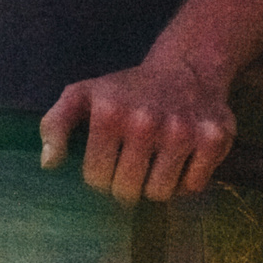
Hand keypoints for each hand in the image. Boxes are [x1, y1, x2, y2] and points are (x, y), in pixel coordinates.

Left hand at [39, 56, 233, 204]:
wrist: (184, 68)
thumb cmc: (126, 90)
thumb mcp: (81, 95)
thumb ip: (55, 124)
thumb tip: (49, 163)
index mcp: (108, 113)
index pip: (96, 178)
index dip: (99, 176)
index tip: (107, 161)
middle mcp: (145, 122)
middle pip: (128, 190)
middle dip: (126, 184)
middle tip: (132, 165)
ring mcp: (182, 131)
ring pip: (160, 193)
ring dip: (156, 185)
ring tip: (155, 160)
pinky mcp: (214, 139)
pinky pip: (193, 186)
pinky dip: (186, 180)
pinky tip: (181, 157)